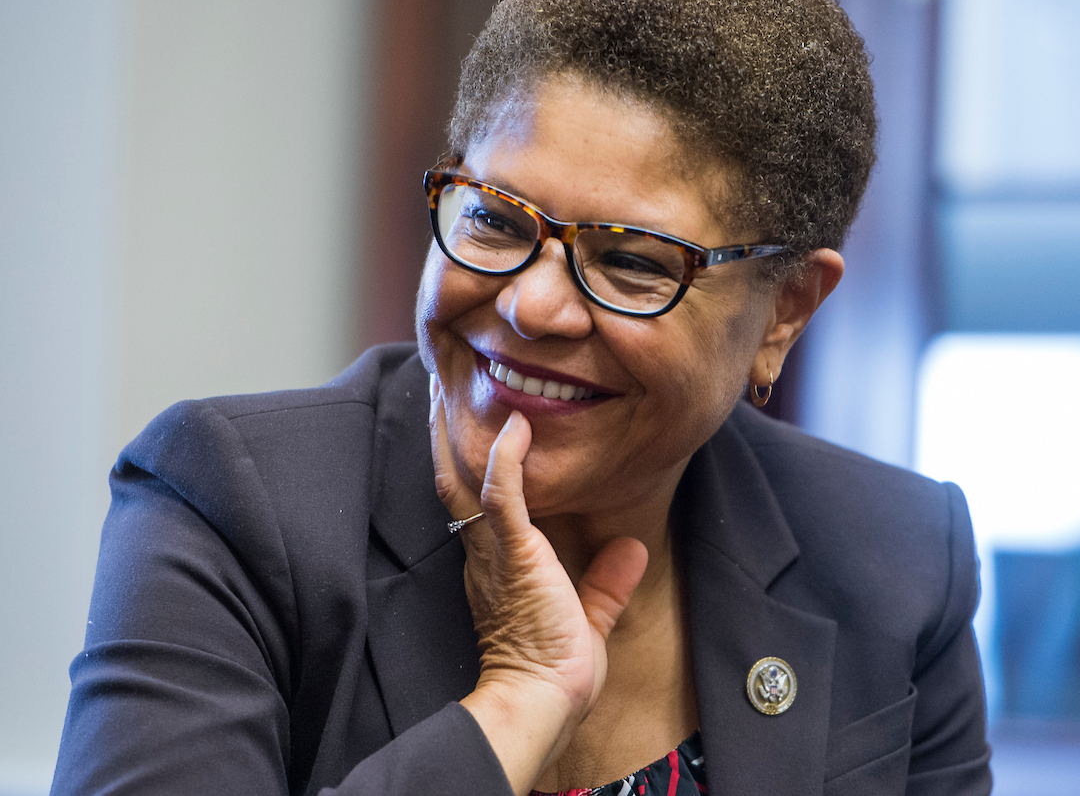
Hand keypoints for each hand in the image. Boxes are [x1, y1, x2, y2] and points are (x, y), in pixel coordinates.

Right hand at [429, 375, 647, 793]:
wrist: (543, 701)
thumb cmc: (556, 672)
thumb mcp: (588, 617)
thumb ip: (606, 582)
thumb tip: (633, 549)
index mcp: (497, 563)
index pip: (475, 498)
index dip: (469, 456)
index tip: (473, 418)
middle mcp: (484, 550)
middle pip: (455, 475)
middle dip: (448, 429)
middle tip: (446, 380)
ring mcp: (495, 549)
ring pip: (467, 475)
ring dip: (462, 428)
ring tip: (460, 380)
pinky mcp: (515, 553)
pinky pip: (503, 494)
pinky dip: (508, 458)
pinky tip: (517, 425)